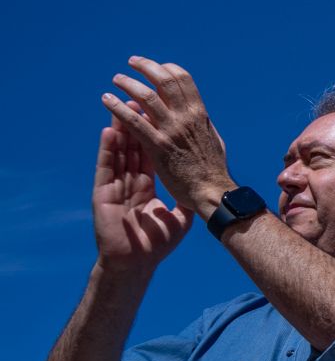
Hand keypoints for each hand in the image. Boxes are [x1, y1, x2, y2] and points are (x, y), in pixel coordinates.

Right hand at [92, 116, 193, 271]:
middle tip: (141, 96)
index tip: (163, 113)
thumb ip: (187, 203)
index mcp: (148, 183)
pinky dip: (108, 149)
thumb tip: (205, 192)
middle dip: (137, 120)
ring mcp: (117, 185)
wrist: (136, 263)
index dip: (156, 132)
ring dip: (120, 127)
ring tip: (121, 103)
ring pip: (119, 151)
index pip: (152, 151)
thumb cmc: (156, 244)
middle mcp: (131, 180)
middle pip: (134, 145)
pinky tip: (109, 131)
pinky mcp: (104, 193)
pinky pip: (107, 167)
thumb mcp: (178, 219)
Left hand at [101, 57, 233, 218]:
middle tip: (132, 62)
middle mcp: (186, 117)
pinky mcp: (157, 146)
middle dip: (146, 67)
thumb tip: (194, 114)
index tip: (156, 68)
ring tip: (117, 79)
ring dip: (129, 83)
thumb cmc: (214, 169)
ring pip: (146, 97)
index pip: (182, 79)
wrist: (212, 191)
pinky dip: (118, 108)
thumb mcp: (212, 138)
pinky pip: (133, 121)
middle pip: (164, 81)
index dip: (167, 69)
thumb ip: (200, 124)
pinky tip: (106, 100)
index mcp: (200, 113)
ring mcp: (171, 130)